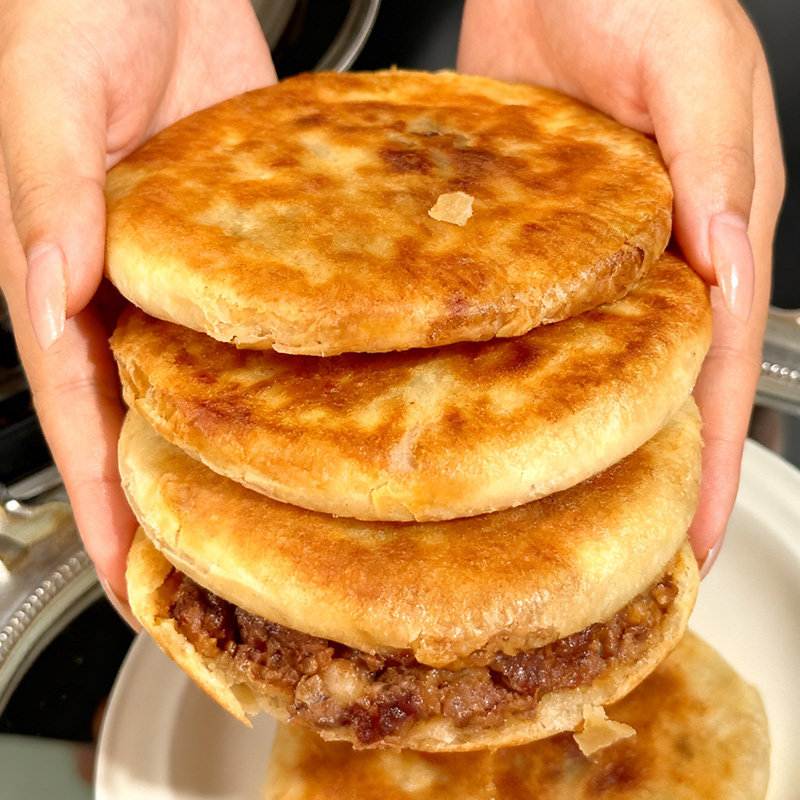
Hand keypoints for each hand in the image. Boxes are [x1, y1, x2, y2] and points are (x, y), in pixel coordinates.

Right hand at [0, 0, 276, 614]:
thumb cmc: (72, 6)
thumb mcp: (48, 92)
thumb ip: (45, 193)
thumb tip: (54, 292)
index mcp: (58, 274)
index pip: (78, 414)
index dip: (102, 502)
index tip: (132, 578)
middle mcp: (119, 289)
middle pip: (141, 420)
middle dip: (167, 502)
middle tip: (207, 582)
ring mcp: (180, 274)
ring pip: (197, 383)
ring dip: (220, 453)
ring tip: (262, 521)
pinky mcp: (231, 246)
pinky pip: (248, 323)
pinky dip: (267, 373)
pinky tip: (301, 408)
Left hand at [458, 0, 784, 573]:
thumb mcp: (694, 65)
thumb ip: (715, 163)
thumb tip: (723, 261)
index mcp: (716, 221)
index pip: (720, 360)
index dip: (709, 451)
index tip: (696, 528)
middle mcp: (658, 250)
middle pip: (663, 378)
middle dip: (655, 462)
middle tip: (633, 540)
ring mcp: (594, 251)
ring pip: (600, 358)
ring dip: (595, 427)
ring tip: (574, 499)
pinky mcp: (534, 237)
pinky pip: (535, 313)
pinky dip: (534, 365)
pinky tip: (513, 406)